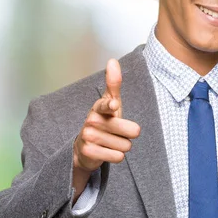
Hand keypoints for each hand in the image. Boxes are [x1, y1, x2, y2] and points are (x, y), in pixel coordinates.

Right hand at [72, 59, 140, 198]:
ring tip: (111, 141)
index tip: (113, 104)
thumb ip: (114, 83)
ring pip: (126, 145)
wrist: (85, 147)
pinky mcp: (88, 152)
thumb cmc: (104, 121)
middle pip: (131, 131)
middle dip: (129, 134)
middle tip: (118, 132)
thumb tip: (112, 60)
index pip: (106, 104)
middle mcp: (92, 121)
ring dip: (122, 146)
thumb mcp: (110, 101)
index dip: (110, 105)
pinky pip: (118, 157)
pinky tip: (107, 151)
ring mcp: (88, 137)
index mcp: (99, 107)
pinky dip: (117, 156)